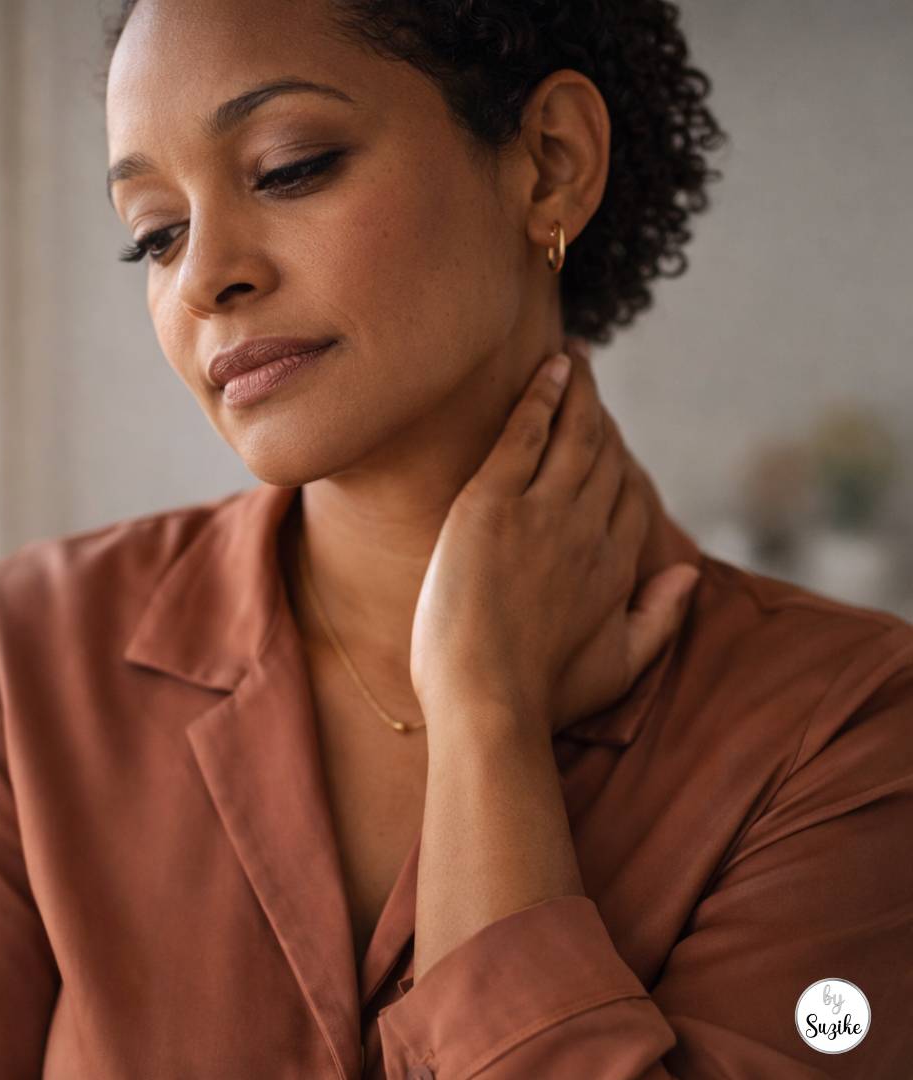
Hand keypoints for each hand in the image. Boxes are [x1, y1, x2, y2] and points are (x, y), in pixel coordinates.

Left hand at [409, 338, 700, 743]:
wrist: (486, 703)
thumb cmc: (543, 696)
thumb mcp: (619, 668)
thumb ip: (659, 621)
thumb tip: (691, 576)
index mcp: (615, 568)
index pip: (628, 495)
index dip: (621, 458)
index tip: (610, 435)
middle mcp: (587, 530)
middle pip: (604, 456)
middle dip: (599, 414)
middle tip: (589, 376)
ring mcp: (542, 512)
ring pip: (572, 435)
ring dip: (577, 390)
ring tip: (574, 355)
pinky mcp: (492, 504)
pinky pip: (525, 434)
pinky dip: (542, 397)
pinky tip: (550, 367)